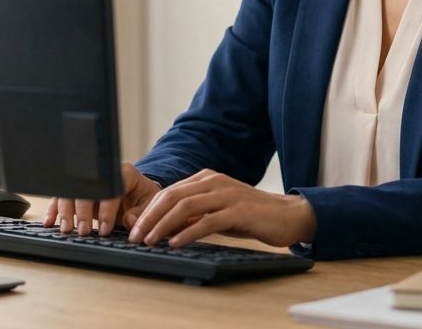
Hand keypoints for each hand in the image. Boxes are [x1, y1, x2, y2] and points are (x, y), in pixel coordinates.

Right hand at [43, 162, 161, 235]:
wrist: (138, 193)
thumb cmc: (144, 198)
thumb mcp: (150, 204)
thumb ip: (141, 213)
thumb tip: (128, 220)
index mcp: (123, 173)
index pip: (110, 189)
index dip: (107, 210)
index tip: (105, 229)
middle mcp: (101, 175)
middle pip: (86, 189)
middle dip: (83, 212)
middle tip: (83, 231)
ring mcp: (87, 183)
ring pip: (70, 192)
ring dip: (65, 212)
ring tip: (66, 230)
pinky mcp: (78, 193)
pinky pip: (61, 199)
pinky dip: (54, 211)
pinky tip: (49, 222)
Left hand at [128, 169, 315, 248]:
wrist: (286, 216)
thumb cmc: (249, 216)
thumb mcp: (216, 213)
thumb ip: (192, 216)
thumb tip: (162, 227)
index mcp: (206, 178)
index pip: (169, 192)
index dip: (148, 211)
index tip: (135, 230)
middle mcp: (214, 182)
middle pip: (173, 196)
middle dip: (150, 218)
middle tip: (137, 237)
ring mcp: (227, 194)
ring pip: (186, 206)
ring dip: (164, 225)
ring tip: (151, 241)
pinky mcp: (239, 211)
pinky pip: (208, 221)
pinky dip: (189, 232)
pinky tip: (176, 242)